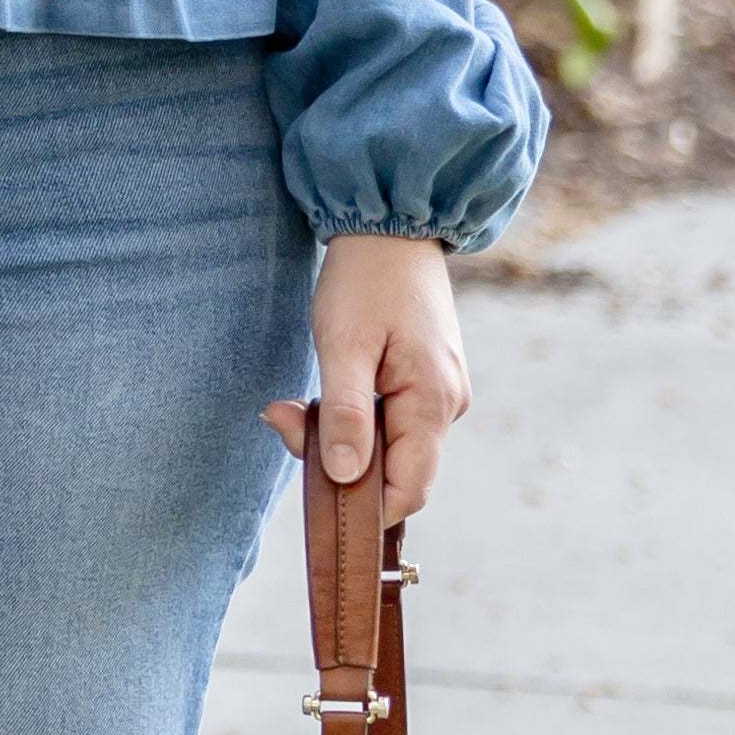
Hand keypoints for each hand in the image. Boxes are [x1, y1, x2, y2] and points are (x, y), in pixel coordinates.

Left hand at [266, 233, 471, 523]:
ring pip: (393, 448)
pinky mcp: (428, 380)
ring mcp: (442, 393)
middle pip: (399, 474)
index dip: (364, 508)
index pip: (409, 491)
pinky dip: (357, 420)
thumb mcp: (343, 346)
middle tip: (286, 421)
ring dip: (345, 439)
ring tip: (300, 402)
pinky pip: (394, 423)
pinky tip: (328, 394)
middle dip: (343, 466)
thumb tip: (347, 478)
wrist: (390, 227)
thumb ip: (345, 415)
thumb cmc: (364, 281)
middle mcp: (448, 406)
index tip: (311, 494)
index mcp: (433, 403)